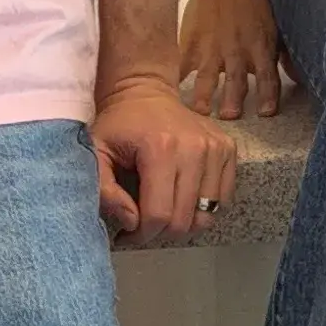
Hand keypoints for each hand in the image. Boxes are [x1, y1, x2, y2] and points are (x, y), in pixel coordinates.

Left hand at [94, 73, 237, 245]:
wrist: (145, 91)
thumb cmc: (118, 125)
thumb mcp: (97, 152)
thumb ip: (105, 191)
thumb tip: (132, 222)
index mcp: (160, 148)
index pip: (159, 214)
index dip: (142, 234)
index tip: (129, 233)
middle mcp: (194, 148)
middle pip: (185, 219)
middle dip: (161, 232)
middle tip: (144, 224)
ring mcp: (216, 148)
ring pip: (207, 214)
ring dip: (184, 222)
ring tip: (164, 211)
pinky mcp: (228, 149)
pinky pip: (224, 199)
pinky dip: (204, 207)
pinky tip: (183, 197)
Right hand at [177, 0, 291, 119]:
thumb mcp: (278, 21)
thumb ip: (284, 52)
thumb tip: (302, 76)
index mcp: (261, 45)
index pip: (267, 75)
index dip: (268, 95)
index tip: (266, 113)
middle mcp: (237, 48)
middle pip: (236, 79)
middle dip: (233, 99)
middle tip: (229, 116)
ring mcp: (211, 45)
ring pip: (206, 75)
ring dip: (203, 94)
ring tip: (200, 110)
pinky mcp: (191, 40)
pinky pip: (181, 64)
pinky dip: (176, 78)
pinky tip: (170, 93)